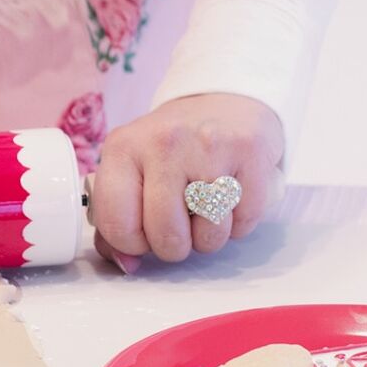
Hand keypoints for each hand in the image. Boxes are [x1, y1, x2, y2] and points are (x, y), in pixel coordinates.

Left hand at [91, 93, 284, 272]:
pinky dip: (238, 223)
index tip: (143, 232)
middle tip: (179, 223)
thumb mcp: (131, 171)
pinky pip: (244, 222)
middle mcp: (163, 143)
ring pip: (209, 236)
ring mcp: (208, 146)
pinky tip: (229, 197)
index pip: (117, 225)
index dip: (132, 243)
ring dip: (208, 236)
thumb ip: (117, 222)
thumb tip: (126, 266)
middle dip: (174, 245)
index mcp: (122, 148)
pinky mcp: (250, 152)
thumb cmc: (170, 148)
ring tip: (204, 207)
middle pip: (167, 236)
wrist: (224, 100)